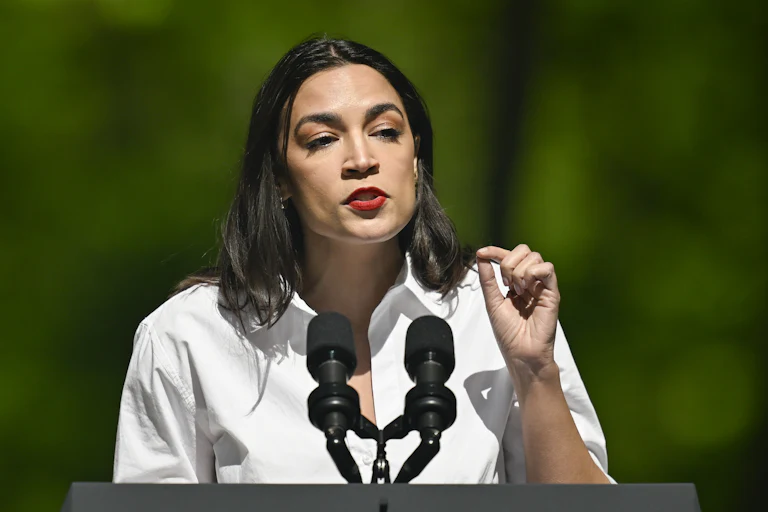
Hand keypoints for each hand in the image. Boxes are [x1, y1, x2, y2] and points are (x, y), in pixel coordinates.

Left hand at [476, 245, 559, 375]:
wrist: (521, 353)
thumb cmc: (509, 334)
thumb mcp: (492, 302)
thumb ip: (487, 279)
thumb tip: (480, 256)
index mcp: (516, 283)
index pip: (509, 257)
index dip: (495, 251)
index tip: (482, 253)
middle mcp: (531, 282)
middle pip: (524, 251)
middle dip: (508, 263)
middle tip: (506, 284)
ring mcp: (542, 287)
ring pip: (535, 257)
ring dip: (519, 271)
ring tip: (517, 291)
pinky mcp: (553, 293)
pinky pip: (548, 269)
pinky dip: (534, 273)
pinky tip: (527, 289)